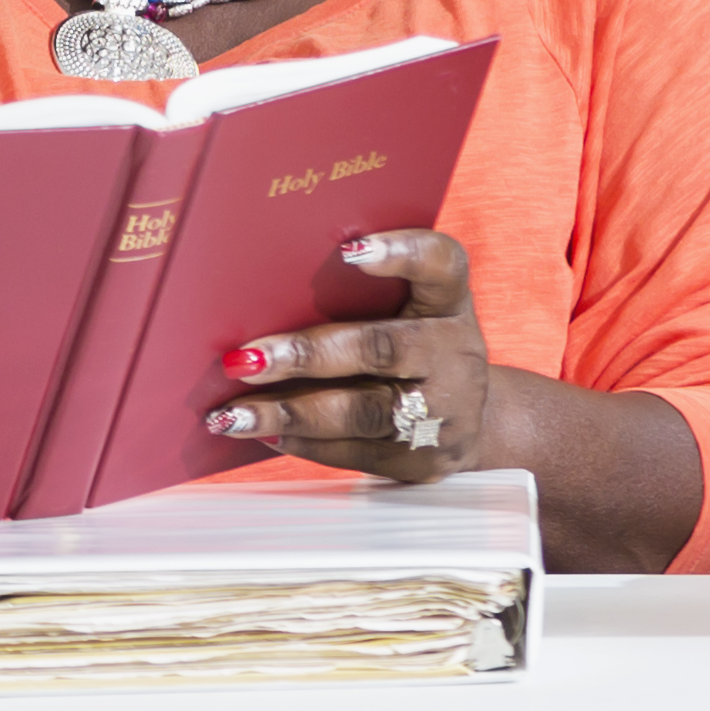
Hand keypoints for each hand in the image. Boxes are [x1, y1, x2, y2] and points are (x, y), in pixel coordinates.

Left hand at [199, 228, 497, 479]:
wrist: (474, 420)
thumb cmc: (415, 345)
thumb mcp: (410, 309)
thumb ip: (360, 294)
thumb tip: (259, 298)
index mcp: (448, 301)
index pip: (439, 263)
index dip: (401, 253)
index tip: (349, 249)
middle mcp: (454, 353)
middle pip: (379, 348)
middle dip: (305, 355)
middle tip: (245, 360)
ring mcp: (444, 412)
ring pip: (362, 412)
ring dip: (290, 412)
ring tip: (235, 414)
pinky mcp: (425, 461)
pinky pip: (357, 452)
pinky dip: (305, 443)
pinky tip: (267, 433)